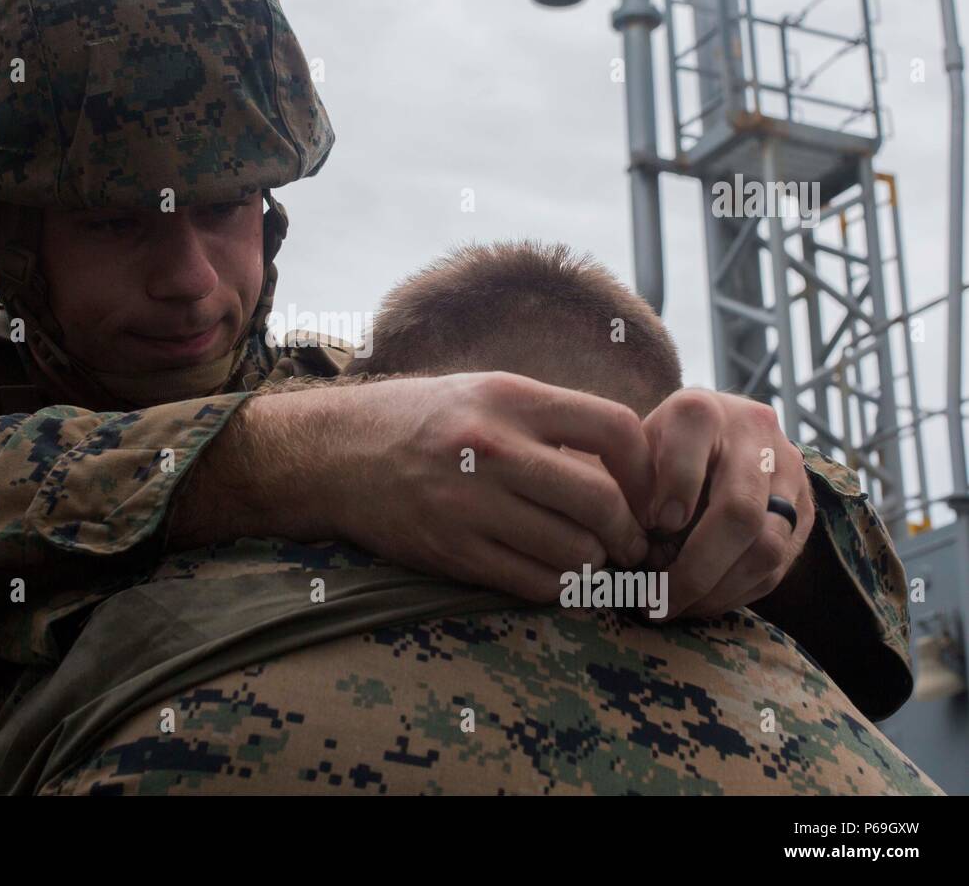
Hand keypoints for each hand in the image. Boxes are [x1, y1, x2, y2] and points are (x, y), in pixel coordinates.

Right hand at [323, 372, 654, 602]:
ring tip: (589, 558)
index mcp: (510, 398)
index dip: (646, 468)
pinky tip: (555, 574)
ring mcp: (469, 504)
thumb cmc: (422, 421)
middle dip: (628, 532)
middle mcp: (491, 448)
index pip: (614, 429)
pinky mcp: (450, 551)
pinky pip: (532, 583)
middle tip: (630, 542)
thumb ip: (552, 422)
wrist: (334, 454)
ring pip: (572, 551)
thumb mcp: (486, 394)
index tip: (645, 490)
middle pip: (600, 501)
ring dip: (593, 563)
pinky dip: (558, 587)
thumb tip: (629, 464)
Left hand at [642, 388, 815, 618]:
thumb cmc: (651, 454)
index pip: (692, 446)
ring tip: (673, 608)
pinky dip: (735, 593)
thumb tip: (627, 543)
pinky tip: (700, 602)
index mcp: (699, 410)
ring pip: (766, 546)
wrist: (708, 440)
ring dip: (716, 590)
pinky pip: (778, 566)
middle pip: (740, 511)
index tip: (653, 525)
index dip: (674, 489)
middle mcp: (753, 431)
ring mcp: (788, 470)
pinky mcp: (806, 509)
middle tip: (655, 601)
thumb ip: (625, 488)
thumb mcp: (628, 456)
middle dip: (694, 568)